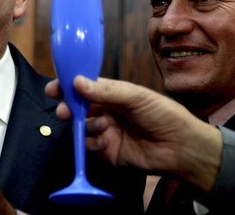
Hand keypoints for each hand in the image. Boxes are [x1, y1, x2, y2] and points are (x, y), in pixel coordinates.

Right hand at [45, 76, 221, 191]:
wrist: (181, 148)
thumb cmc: (164, 115)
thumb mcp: (136, 96)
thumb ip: (106, 90)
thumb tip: (77, 82)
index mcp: (111, 94)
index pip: (83, 87)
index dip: (67, 86)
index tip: (53, 88)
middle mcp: (105, 111)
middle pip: (76, 108)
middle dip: (68, 109)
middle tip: (65, 112)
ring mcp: (104, 132)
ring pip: (81, 127)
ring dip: (87, 126)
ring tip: (103, 127)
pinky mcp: (106, 152)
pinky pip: (88, 146)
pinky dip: (93, 143)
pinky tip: (106, 141)